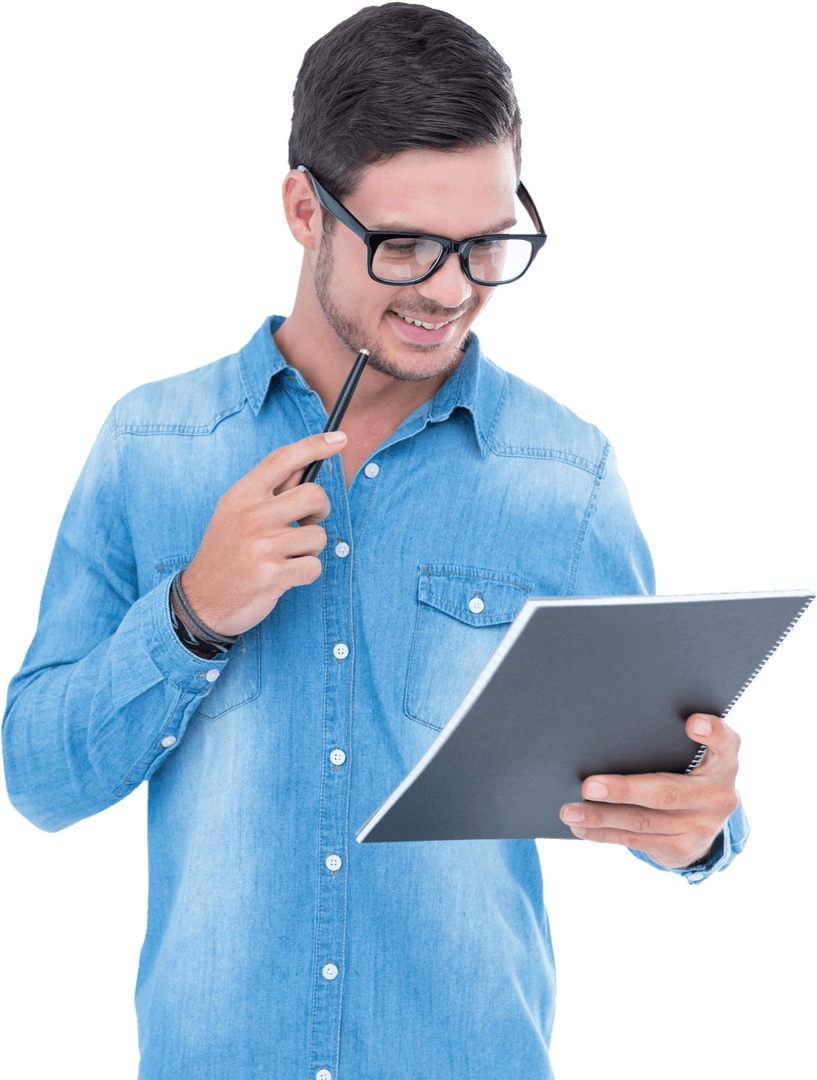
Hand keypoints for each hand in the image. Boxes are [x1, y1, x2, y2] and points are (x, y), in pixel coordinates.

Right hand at [178, 431, 346, 637]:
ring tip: (285, 556)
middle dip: (320, 512)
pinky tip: (284, 576)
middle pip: (315, 496)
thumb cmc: (226, 552)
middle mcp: (252, 516)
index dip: (315, 445)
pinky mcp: (273, 575)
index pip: (283, 459)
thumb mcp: (235, 513)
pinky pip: (314, 566)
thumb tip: (306, 465)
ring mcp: (263, 545)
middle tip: (307, 524)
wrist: (201, 599)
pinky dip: (305, 574)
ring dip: (309, 550)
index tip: (340, 439)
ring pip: (319, 536)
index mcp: (242, 495)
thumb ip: (269, 490)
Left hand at [559, 713, 740, 868]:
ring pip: (643, 821)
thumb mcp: (690, 756)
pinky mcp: (683, 850)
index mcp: (723, 763)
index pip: (727, 742)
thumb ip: (667, 741)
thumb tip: (609, 729)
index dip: (713, 732)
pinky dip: (604, 834)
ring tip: (570, 810)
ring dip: (602, 817)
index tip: (693, 722)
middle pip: (667, 791)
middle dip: (623, 790)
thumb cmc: (684, 772)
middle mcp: (717, 796)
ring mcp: (701, 827)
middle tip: (588, 785)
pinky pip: (636, 841)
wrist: (704, 822)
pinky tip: (581, 827)